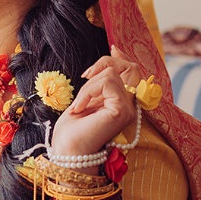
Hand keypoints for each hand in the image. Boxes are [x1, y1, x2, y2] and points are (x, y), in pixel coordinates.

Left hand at [51, 46, 137, 163]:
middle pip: (130, 67)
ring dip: (88, 86)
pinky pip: (107, 82)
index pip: (133, 73)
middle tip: (85, 75)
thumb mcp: (87, 99)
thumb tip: (105, 63)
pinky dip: (88, 91)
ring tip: (79, 105)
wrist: (67, 152)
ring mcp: (129, 110)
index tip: (113, 47)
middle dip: (105, 63)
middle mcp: (130, 107)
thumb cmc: (72, 131)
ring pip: (111, 74)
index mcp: (123, 104)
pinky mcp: (122, 111)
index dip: (124, 57)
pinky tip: (79, 108)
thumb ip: (99, 85)